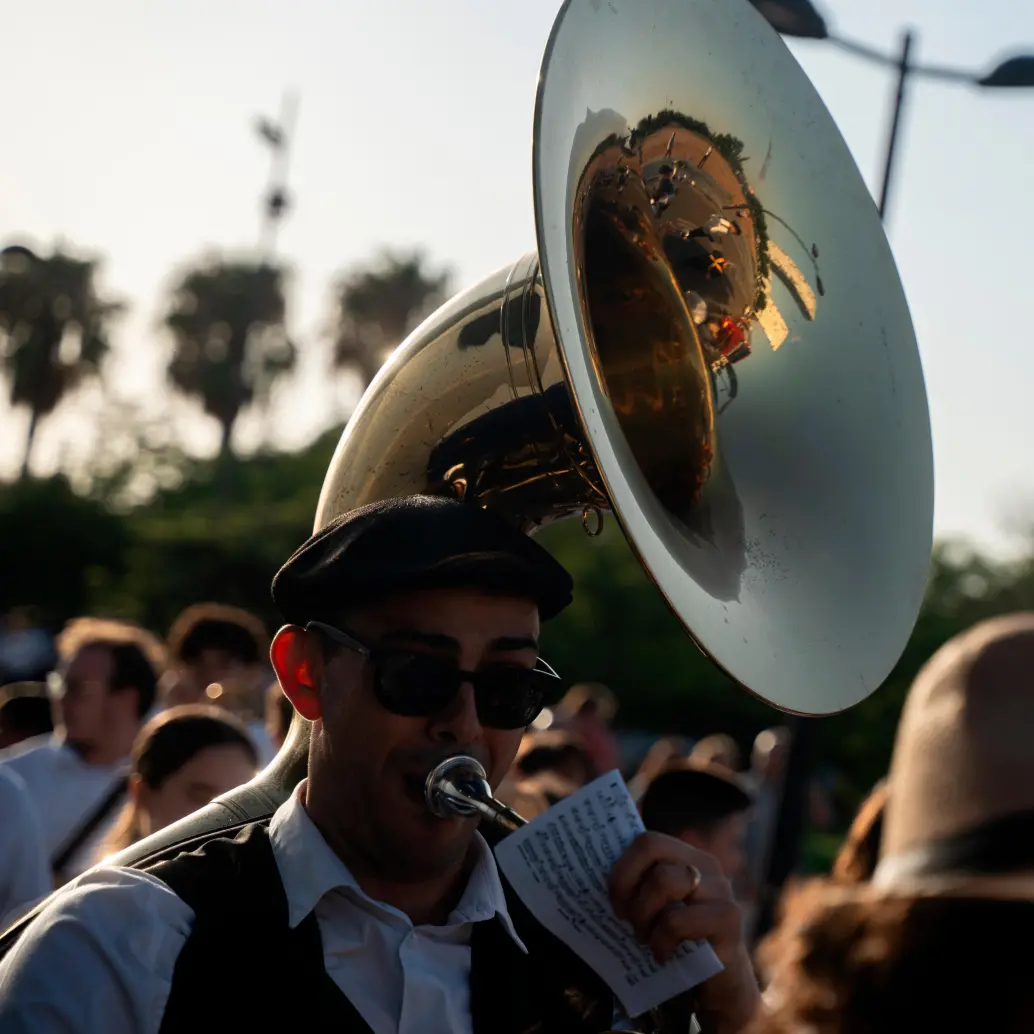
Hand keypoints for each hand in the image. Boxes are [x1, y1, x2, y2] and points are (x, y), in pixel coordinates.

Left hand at [609, 832, 760, 1033]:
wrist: (721, 985)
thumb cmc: (679, 942)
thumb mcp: (658, 908)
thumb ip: (640, 886)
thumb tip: (590, 872)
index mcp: (686, 856)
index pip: (647, 840)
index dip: (623, 867)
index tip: (614, 900)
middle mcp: (706, 865)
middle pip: (652, 850)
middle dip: (627, 886)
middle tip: (625, 919)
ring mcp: (720, 889)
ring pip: (664, 881)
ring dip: (643, 915)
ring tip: (644, 938)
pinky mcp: (728, 919)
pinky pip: (678, 920)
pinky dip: (660, 942)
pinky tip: (661, 956)